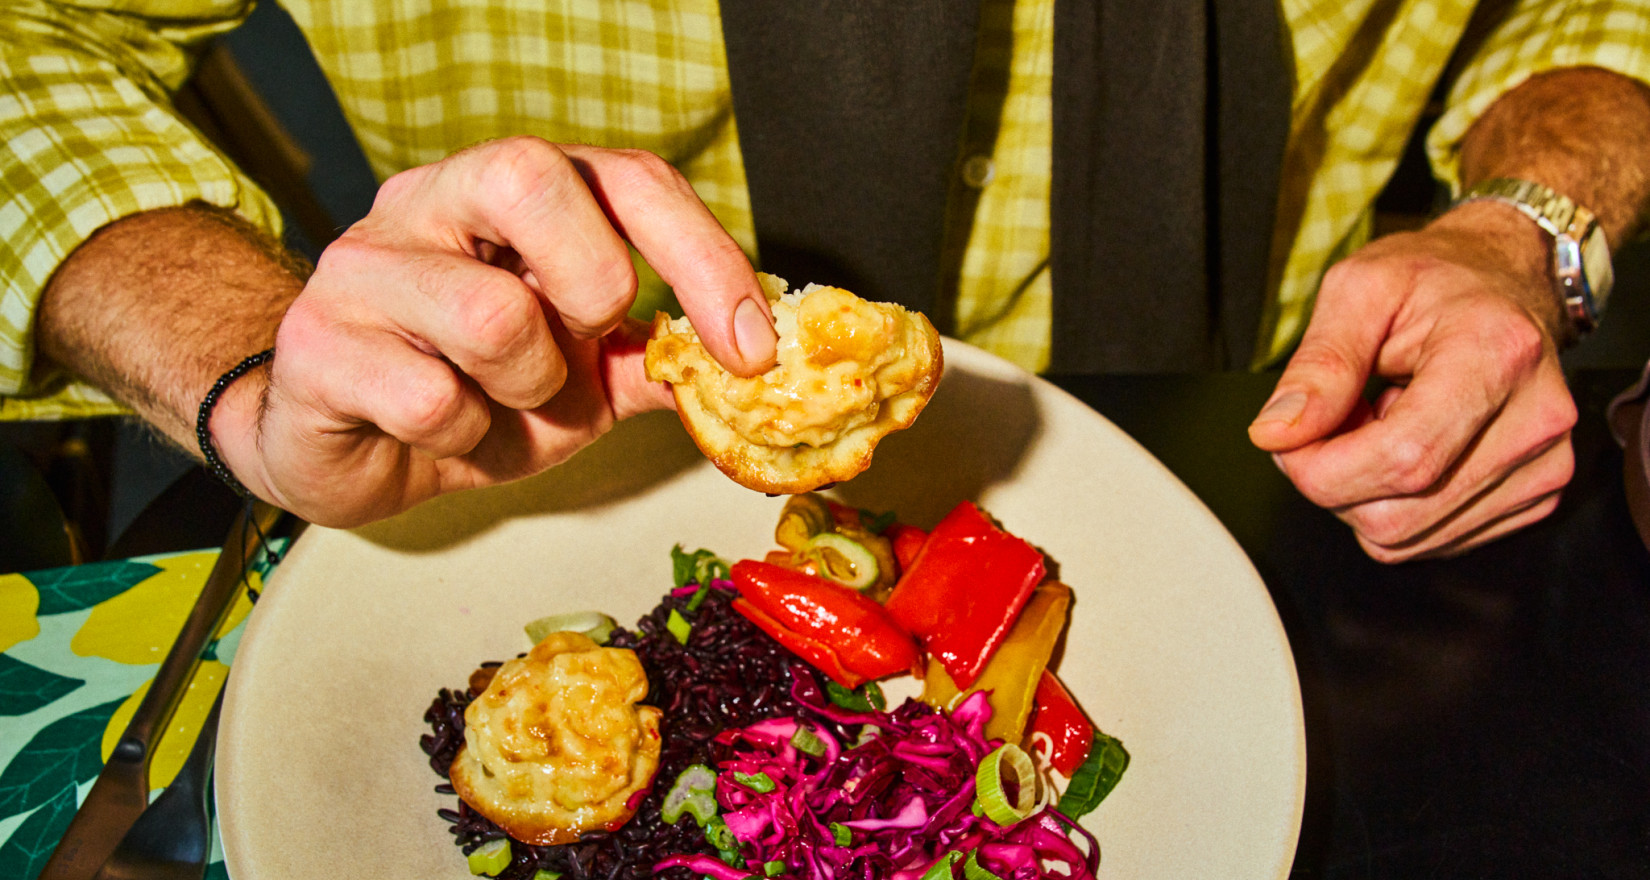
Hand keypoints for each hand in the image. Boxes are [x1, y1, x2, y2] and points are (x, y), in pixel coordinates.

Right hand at [213, 137, 777, 527]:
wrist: (342, 445)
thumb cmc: (468, 390)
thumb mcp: (583, 377)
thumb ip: (656, 361)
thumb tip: (751, 366)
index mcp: (512, 191)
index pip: (625, 175)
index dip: (702, 254)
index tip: (751, 347)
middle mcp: (431, 201)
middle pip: (531, 176)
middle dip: (590, 286)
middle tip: (577, 348)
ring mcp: (364, 266)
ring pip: (491, 316)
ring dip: (524, 389)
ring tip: (496, 403)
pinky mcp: (315, 345)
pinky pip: (429, 400)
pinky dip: (460, 440)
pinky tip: (437, 431)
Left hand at [1248, 202, 1577, 561]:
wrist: (1505, 282)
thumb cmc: (1435, 279)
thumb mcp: (1358, 290)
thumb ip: (1317, 365)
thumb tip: (1277, 433)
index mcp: (1497, 355)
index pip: (1402, 460)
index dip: (1321, 468)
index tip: (1289, 438)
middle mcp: (1534, 419)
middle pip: (1396, 515)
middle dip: (1334, 480)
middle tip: (1339, 417)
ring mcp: (1543, 465)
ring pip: (1405, 538)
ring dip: (1364, 491)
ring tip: (1380, 422)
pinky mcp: (1536, 497)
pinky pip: (1429, 538)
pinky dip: (1398, 502)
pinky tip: (1411, 445)